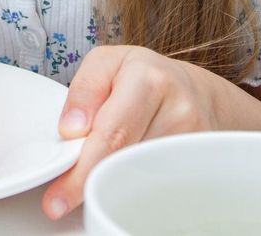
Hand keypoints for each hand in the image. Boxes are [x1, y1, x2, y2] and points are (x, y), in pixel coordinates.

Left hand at [41, 45, 219, 219]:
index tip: (59, 197)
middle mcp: (178, 111)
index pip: (112, 136)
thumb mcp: (106, 63)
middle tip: (65, 198)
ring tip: (101, 172)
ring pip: (143, 179)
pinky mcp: (201, 164)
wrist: (192, 90)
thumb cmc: (144, 76)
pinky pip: (160, 186)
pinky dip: (137, 186)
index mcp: (149, 80)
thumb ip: (83, 90)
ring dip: (115, 181)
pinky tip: (128, 176)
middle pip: (126, 163)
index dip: (83, 171)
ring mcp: (194, 142)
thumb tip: (71, 130)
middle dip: (93, 181)